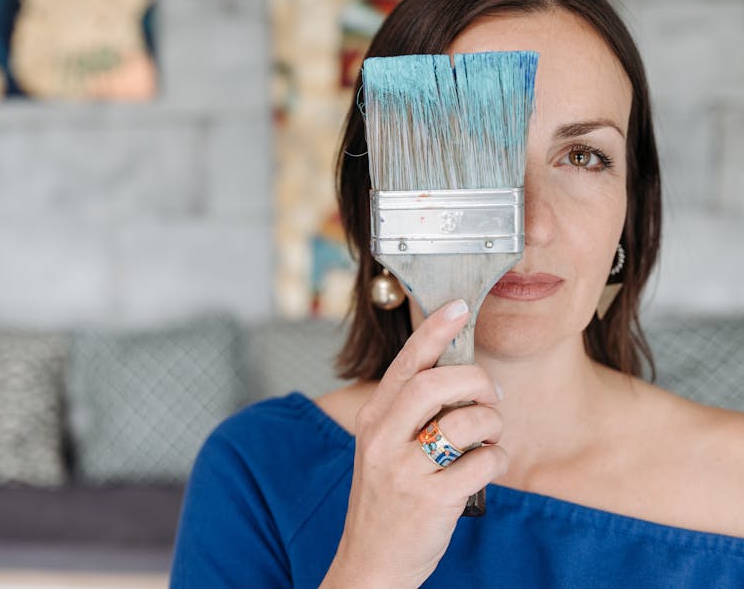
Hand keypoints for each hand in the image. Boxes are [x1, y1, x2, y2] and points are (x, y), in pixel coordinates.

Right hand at [320, 299, 507, 588]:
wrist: (372, 560)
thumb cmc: (387, 499)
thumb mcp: (382, 448)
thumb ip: (408, 413)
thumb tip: (458, 375)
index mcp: (372, 419)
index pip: (405, 363)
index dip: (434, 331)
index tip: (459, 307)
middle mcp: (382, 439)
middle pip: (435, 384)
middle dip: (475, 380)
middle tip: (490, 394)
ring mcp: (404, 470)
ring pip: (466, 422)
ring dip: (492, 424)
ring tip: (489, 437)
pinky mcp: (432, 499)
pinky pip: (483, 462)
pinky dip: (496, 460)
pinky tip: (486, 468)